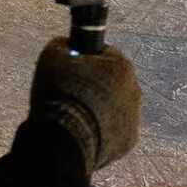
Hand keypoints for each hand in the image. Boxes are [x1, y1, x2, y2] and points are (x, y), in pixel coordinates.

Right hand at [29, 38, 140, 172]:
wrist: (62, 142)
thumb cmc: (58, 96)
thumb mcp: (52, 57)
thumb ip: (64, 46)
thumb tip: (67, 44)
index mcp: (121, 66)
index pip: (106, 56)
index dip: (87, 62)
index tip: (73, 70)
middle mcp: (134, 90)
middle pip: (113, 83)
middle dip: (96, 87)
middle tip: (72, 95)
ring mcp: (134, 118)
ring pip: (116, 108)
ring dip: (100, 110)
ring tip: (76, 118)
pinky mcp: (128, 142)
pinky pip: (114, 132)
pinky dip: (102, 133)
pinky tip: (83, 134)